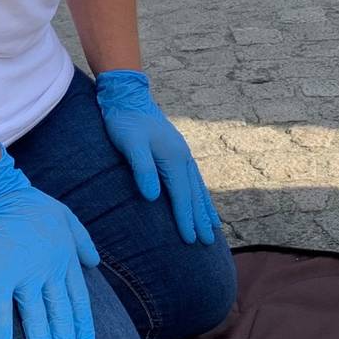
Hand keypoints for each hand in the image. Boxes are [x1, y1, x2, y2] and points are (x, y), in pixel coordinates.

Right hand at [0, 148, 100, 338]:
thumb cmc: (27, 203)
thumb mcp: (65, 215)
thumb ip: (82, 239)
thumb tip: (95, 262)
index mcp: (65, 258)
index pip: (79, 299)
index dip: (83, 324)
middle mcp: (48, 271)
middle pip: (61, 315)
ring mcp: (23, 277)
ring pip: (36, 320)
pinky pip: (1, 314)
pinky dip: (3, 336)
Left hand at [96, 70, 219, 244]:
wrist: (127, 96)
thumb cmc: (124, 121)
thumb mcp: (130, 144)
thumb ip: (141, 168)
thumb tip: (152, 197)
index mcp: (173, 158)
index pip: (181, 196)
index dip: (186, 219)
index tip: (190, 240)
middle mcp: (183, 157)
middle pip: (194, 195)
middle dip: (201, 219)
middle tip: (208, 242)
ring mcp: (182, 154)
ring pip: (197, 187)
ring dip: (205, 209)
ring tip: (214, 227)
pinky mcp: (177, 152)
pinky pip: (193, 179)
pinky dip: (200, 194)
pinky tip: (200, 201)